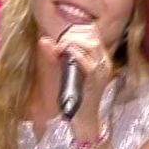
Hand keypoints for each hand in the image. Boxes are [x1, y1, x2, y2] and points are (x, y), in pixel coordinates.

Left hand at [43, 23, 114, 142]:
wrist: (85, 120)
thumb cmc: (76, 98)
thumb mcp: (67, 72)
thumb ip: (60, 57)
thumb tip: (45, 40)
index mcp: (101, 58)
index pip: (93, 31)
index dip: (76, 28)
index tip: (62, 36)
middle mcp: (104, 62)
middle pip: (92, 35)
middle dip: (72, 34)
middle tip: (59, 43)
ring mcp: (101, 71)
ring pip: (91, 45)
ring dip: (73, 42)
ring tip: (61, 49)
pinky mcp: (95, 81)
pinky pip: (87, 62)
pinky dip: (75, 54)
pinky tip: (65, 55)